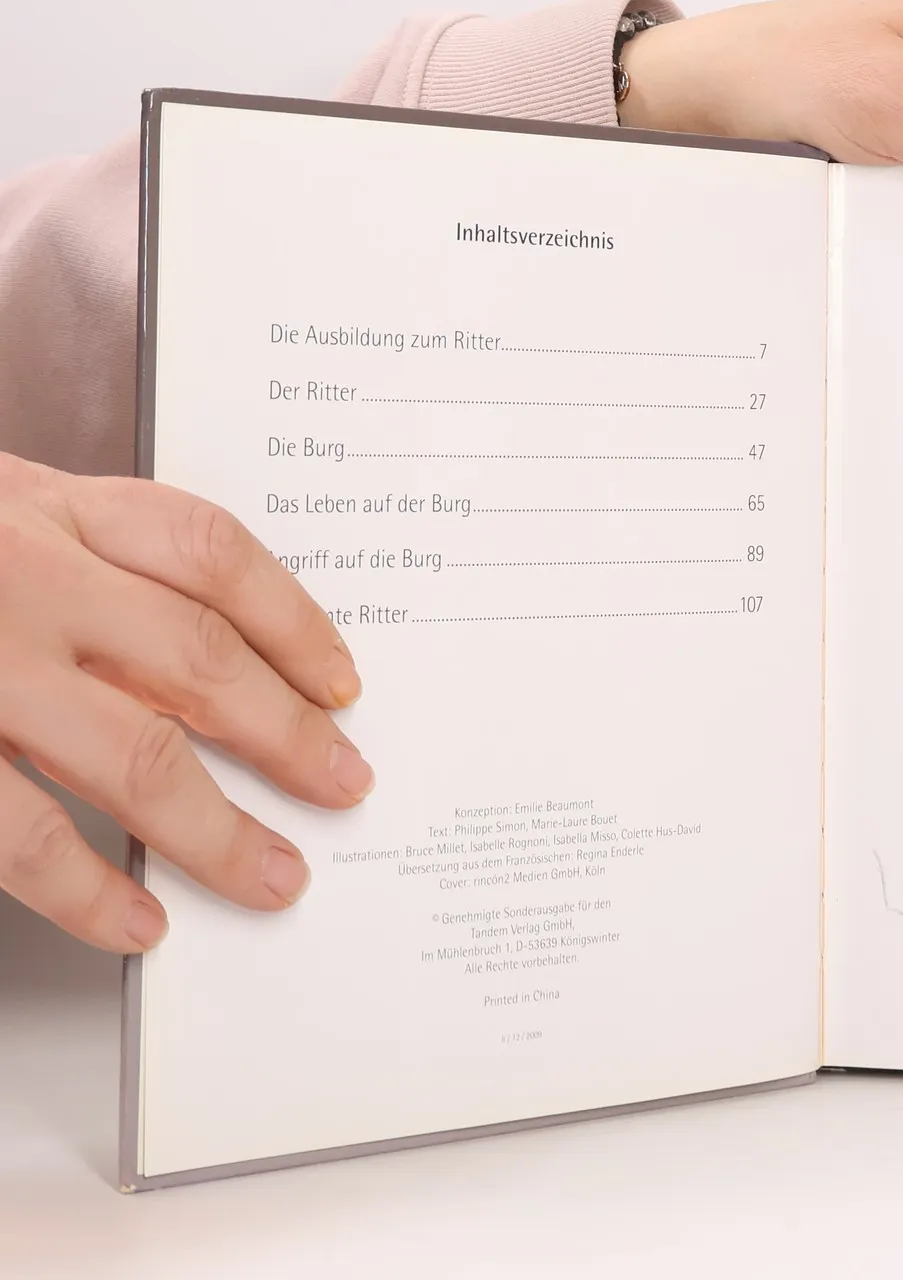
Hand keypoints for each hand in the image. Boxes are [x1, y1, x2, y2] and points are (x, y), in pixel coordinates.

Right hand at [0, 454, 372, 952]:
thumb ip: (77, 552)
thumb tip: (197, 644)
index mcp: (44, 505)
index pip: (210, 552)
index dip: (293, 620)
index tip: (342, 680)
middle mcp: (20, 575)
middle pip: (196, 657)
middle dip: (285, 732)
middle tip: (343, 783)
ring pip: (130, 751)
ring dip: (215, 827)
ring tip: (274, 873)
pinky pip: (16, 829)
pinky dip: (84, 887)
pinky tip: (137, 923)